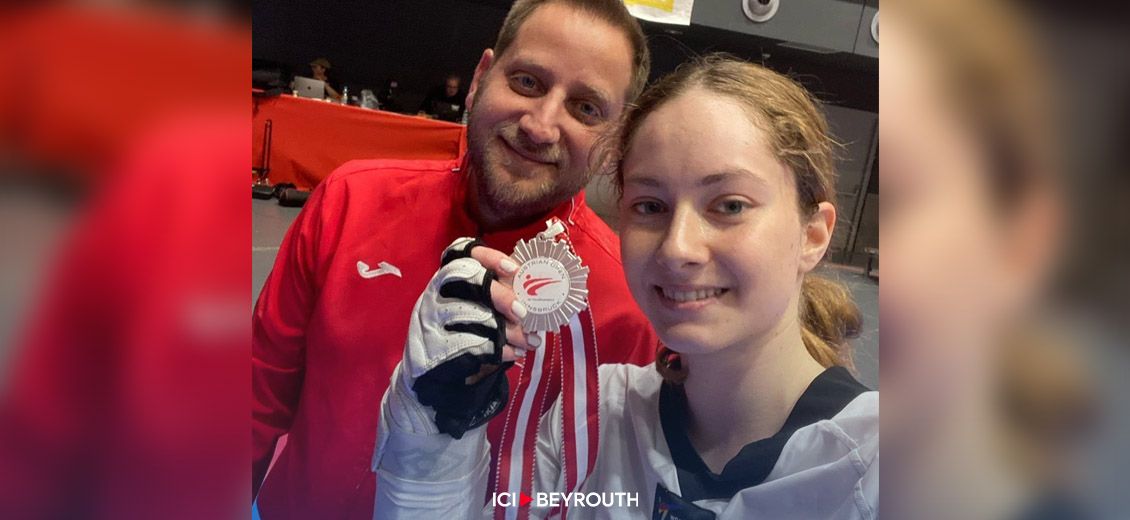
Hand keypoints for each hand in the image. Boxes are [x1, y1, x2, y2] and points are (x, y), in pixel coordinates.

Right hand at [383, 238, 539, 438]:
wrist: (434, 373)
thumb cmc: (464, 331)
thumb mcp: (477, 307)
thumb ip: (499, 295)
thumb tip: (537, 294)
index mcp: (448, 277)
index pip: (461, 252)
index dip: (489, 257)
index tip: (514, 270)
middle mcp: (435, 292)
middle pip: (466, 278)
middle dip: (500, 294)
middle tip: (523, 312)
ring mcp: (431, 319)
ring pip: (472, 314)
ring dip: (507, 330)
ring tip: (529, 341)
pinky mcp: (435, 346)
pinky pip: (471, 344)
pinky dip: (498, 349)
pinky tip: (513, 353)